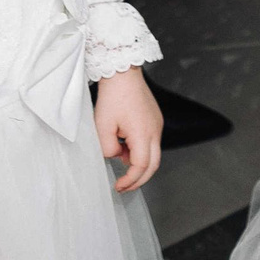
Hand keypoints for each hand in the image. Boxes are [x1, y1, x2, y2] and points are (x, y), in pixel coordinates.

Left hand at [93, 66, 163, 191]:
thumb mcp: (102, 127)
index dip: (130, 181)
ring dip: (140, 164)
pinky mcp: (155, 120)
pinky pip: (152, 142)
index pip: (141, 166)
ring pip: (154, 154)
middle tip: (124, 187)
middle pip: (154, 165)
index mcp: (143, 134)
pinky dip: (141, 152)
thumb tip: (117, 156)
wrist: (123, 73)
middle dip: (139, 180)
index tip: (118, 186)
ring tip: (120, 161)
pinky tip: (125, 147)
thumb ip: (108, 149)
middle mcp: (155, 130)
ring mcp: (157, 124)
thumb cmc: (113, 97)